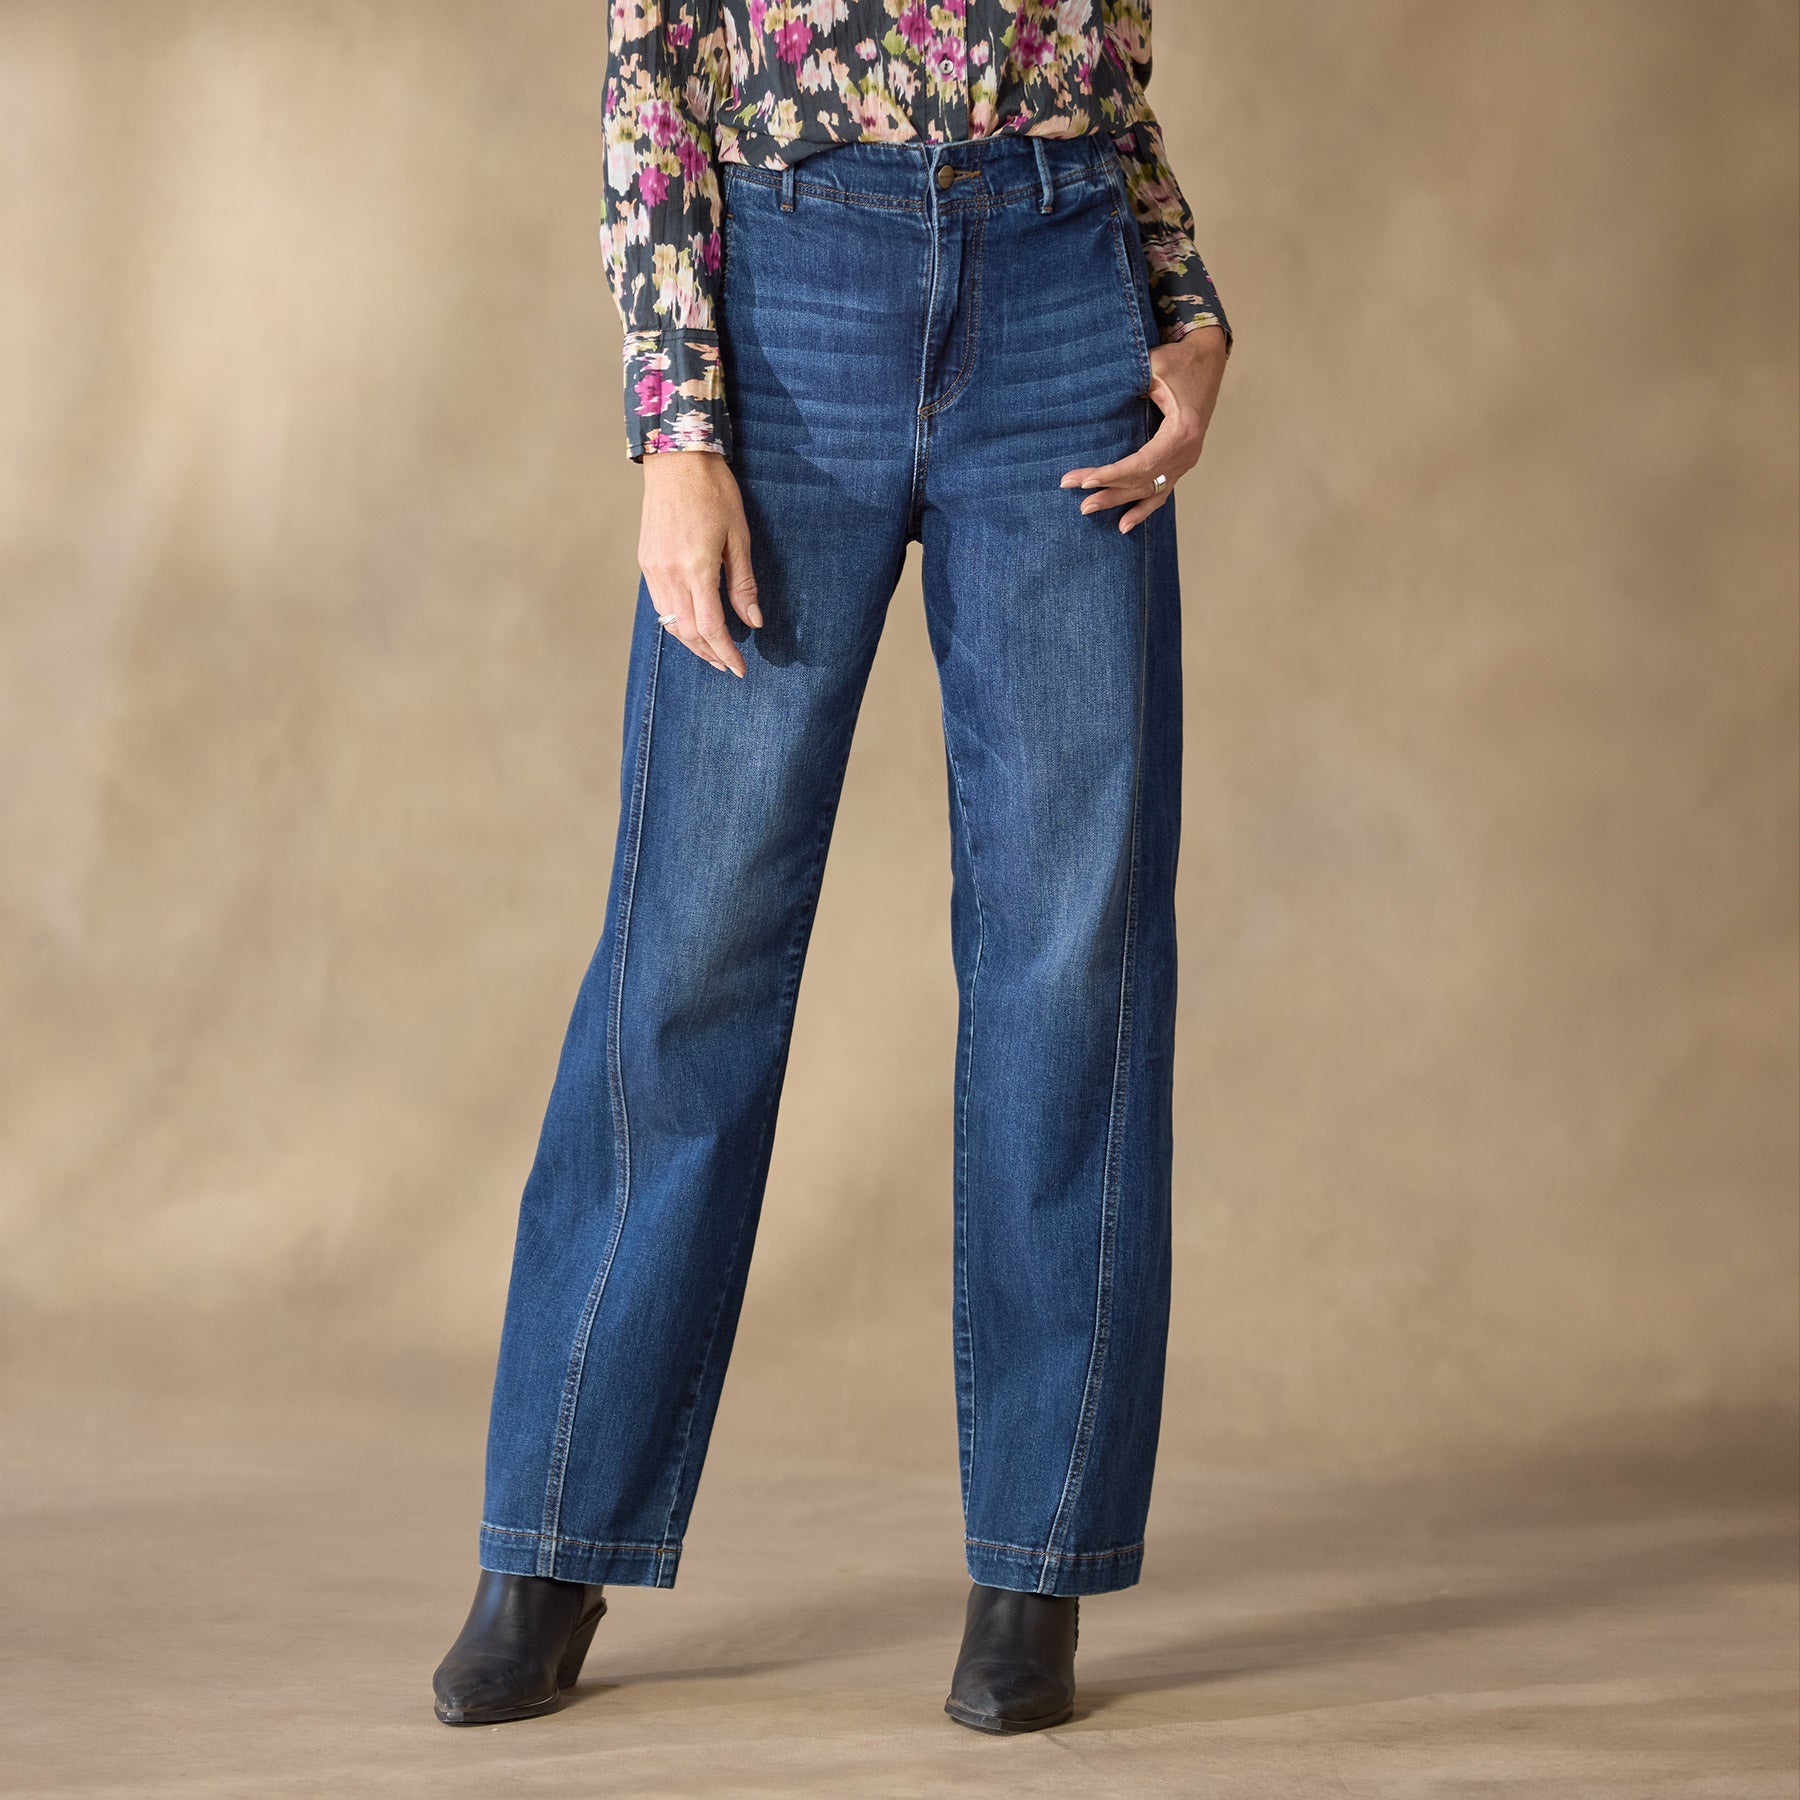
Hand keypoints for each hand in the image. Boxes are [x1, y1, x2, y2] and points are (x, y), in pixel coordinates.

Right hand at [638, 449, 761, 676]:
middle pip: (688, 632)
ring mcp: (653, 570)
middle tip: (729, 666)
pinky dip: (676, 622)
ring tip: (712, 652)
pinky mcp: (646, 562)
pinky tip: (692, 624)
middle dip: (710, 654)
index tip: (741, 669)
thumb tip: (754, 621)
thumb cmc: (715, 493)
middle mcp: (669, 574)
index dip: (726, 653)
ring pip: (670, 622)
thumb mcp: (739, 538)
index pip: (711, 627)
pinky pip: (660, 605)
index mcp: (696, 569)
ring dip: (692, 642)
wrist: (677, 460)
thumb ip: (743, 584)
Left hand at [1059, 324, 1227, 531]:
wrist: (1207, 357)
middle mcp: (1187, 453)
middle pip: (1142, 482)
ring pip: (1150, 491)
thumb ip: (1129, 385)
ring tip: (1089, 511)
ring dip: (1120, 503)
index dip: (1110, 475)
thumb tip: (1095, 400)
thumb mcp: (1153, 368)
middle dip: (1108, 492)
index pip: (1139, 464)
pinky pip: (1162, 490)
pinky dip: (1143, 508)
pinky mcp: (1183, 460)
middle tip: (1080, 503)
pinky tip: (1125, 523)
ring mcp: (1186, 460)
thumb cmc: (1179, 360)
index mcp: (1181, 432)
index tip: (1083, 481)